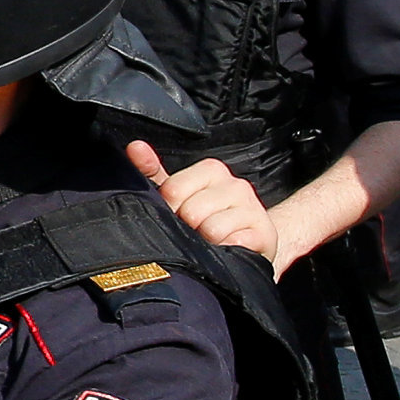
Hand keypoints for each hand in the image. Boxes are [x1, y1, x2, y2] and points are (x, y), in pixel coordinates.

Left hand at [126, 141, 275, 259]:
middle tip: (194, 231)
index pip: (173, 190)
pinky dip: (225, 251)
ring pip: (211, 229)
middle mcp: (236, 184)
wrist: (248, 243)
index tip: (177, 215)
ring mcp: (252, 207)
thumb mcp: (179, 194)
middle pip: (191, 211)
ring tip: (210, 241)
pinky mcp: (264, 233)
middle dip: (187, 227)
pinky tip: (227, 248)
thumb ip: (154, 173)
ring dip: (205, 242)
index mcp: (211, 171)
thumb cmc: (207, 218)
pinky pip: (232, 244)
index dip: (169, 209)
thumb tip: (135, 149)